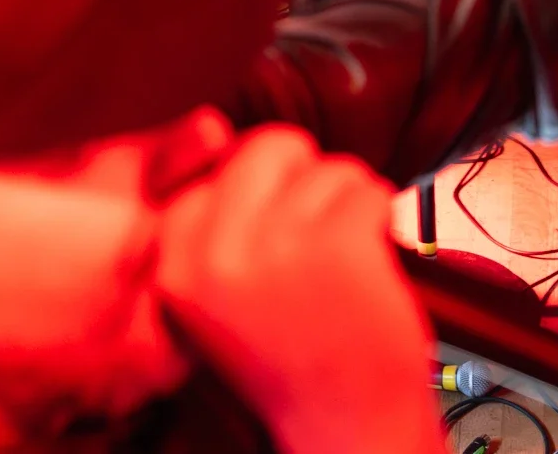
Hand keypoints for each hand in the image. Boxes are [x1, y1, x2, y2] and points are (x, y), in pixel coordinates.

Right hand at [155, 125, 440, 453]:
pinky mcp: (338, 246)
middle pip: (268, 146)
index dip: (257, 197)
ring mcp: (277, 245)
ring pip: (328, 167)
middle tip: (316, 237)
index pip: (212, 173)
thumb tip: (222, 132)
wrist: (345, 430)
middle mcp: (217, 250)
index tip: (274, 240)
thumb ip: (212, 231)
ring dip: (347, 207)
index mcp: (176, 264)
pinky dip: (381, 220)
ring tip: (341, 267)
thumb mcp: (216, 300)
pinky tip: (369, 267)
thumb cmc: (290, 362)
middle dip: (303, 180)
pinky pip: (368, 190)